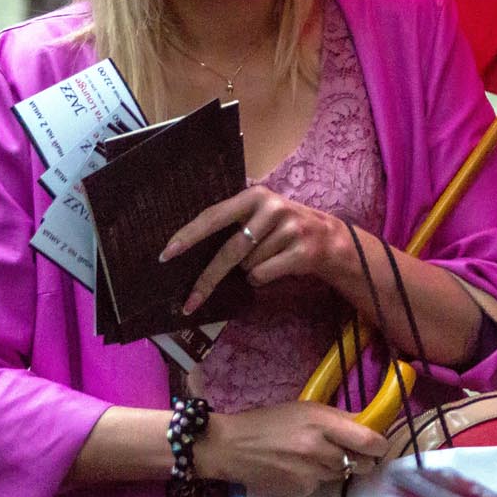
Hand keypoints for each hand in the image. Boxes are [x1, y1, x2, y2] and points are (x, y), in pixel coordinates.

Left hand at [161, 186, 349, 314]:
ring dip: (250, 271)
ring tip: (268, 258)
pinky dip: (262, 278)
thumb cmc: (282, 228)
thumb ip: (232, 222)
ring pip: (248, 266)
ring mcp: (289, 229)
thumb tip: (187, 247)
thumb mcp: (260, 214)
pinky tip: (276, 268)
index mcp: (255, 195)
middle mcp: (272, 208)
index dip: (189, 235)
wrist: (330, 238)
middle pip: (229, 250)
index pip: (214, 216)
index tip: (167, 253)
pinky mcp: (302, 251)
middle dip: (208, 278)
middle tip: (190, 301)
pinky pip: (264, 275)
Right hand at [195, 400, 387, 496]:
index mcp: (321, 422)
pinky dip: (318, 477)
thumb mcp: (304, 408)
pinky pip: (323, 485)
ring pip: (343, 474)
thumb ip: (336, 417)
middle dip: (363, 458)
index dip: (380, 444)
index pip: (368, 440)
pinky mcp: (301, 490)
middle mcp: (319, 449)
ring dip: (339, 467)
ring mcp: (311, 473)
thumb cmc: (268, 421)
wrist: (232, 447)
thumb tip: (367, 424)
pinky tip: (299, 467)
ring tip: (317, 455)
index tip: (380, 443)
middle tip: (354, 451)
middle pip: (362, 462)